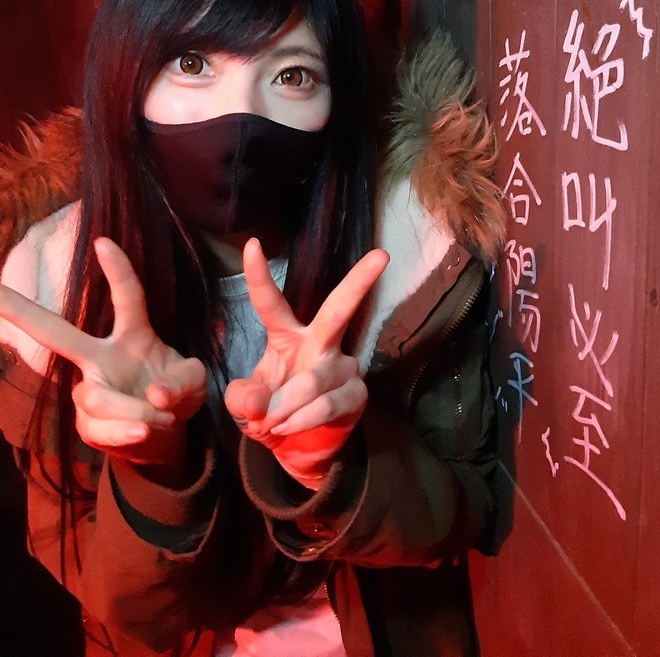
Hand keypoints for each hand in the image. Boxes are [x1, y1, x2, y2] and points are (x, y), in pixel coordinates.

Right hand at [0, 238, 205, 470]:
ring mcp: (89, 388)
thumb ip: (183, 382)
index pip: (127, 298)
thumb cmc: (175, 395)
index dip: (117, 270)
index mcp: (133, 335)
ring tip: (160, 417)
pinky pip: (99, 426)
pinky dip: (126, 431)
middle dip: (21, 311)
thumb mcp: (193, 383)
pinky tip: (143, 431)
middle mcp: (102, 357)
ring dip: (134, 411)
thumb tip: (154, 394)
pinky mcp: (85, 423)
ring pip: (96, 396)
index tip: (103, 241)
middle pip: (57, 333)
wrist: (163, 435)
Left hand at [225, 238, 388, 484]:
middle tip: (381, 256)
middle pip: (339, 308)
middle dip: (360, 281)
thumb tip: (259, 401)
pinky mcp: (357, 394)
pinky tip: (290, 427)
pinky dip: (301, 420)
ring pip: (311, 382)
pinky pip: (326, 405)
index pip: (271, 303)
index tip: (252, 244)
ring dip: (284, 408)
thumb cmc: (272, 414)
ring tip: (273, 422)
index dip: (259, 276)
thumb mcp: (245, 408)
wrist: (300, 451)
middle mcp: (319, 342)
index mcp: (287, 335)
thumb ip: (242, 400)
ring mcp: (343, 366)